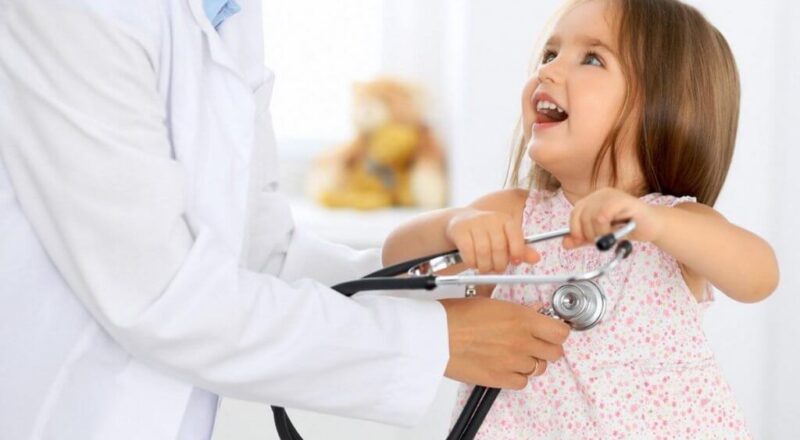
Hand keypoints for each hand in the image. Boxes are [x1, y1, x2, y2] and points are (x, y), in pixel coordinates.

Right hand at [438, 297, 569, 388]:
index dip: (558, 331)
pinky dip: (517, 376)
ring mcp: (512, 362)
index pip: (560, 332)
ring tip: (513, 353)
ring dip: (529, 361)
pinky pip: (522, 382)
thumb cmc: (456, 316)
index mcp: (521, 318)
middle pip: (554, 353)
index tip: (553, 330)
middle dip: (547, 347)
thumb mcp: (491, 302)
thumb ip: (518, 310)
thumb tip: (534, 312)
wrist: (435, 336)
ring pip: (538, 368)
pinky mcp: (500, 379)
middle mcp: (521, 341)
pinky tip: (506, 366)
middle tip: (536, 343)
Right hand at [446, 208, 539, 273]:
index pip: (516, 236)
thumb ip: (520, 249)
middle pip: (499, 247)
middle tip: (497, 269)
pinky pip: (468, 252)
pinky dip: (472, 263)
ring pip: (483, 252)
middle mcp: (491, 219)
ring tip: (485, 268)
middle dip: (499, 264)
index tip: (515, 262)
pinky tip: (473, 263)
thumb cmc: (487, 234)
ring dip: (485, 266)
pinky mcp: (460, 230)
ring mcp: (474, 224)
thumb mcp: (505, 239)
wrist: (460, 221)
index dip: (517, 252)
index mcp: (505, 220)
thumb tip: (537, 258)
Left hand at [563, 188, 663, 248]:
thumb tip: (565, 244)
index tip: (582, 242)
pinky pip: (604, 214)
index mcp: (592, 199)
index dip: (575, 230)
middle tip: (601, 241)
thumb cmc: (627, 229)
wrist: (652, 227)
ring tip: (613, 236)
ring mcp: (612, 195)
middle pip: (582, 215)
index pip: (574, 213)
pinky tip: (618, 231)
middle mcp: (600, 194)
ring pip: (592, 216)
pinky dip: (608, 228)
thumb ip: (583, 239)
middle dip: (589, 234)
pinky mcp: (624, 200)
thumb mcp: (600, 236)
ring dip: (601, 233)